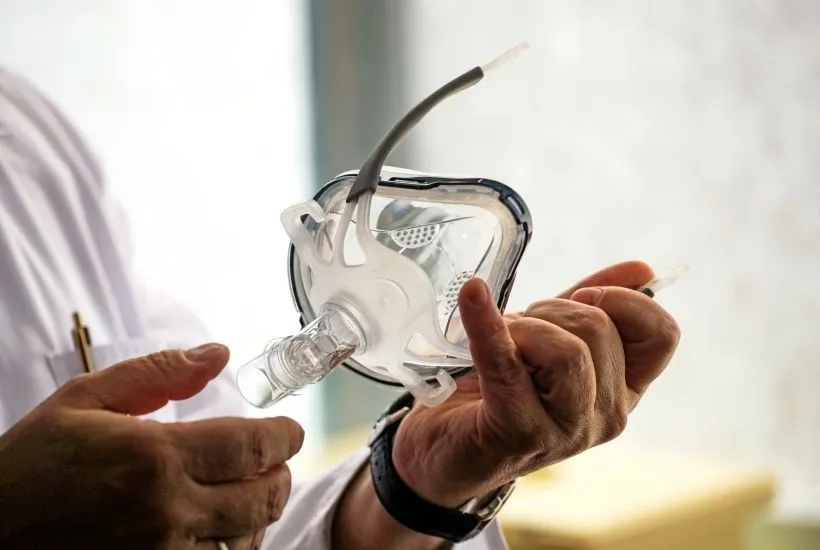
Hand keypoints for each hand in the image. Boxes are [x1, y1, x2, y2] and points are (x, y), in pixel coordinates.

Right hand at [0, 344, 303, 549]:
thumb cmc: (31, 464)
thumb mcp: (84, 399)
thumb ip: (158, 373)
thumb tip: (217, 354)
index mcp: (154, 456)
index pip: (251, 446)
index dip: (283, 437)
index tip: (290, 431)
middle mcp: (167, 510)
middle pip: (262, 497)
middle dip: (280, 474)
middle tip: (276, 460)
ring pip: (247, 539)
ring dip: (261, 514)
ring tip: (252, 491)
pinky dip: (233, 546)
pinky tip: (222, 527)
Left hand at [393, 261, 680, 506]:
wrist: (447, 443)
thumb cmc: (503, 387)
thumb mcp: (553, 338)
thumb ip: (594, 304)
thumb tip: (642, 269)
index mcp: (625, 390)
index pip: (660, 335)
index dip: (622, 300)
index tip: (582, 296)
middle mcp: (607, 416)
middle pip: (599, 330)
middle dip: (552, 309)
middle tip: (519, 329)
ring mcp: (566, 431)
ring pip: (567, 351)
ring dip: (522, 326)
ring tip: (499, 343)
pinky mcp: (516, 431)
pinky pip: (506, 363)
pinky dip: (485, 322)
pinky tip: (472, 295)